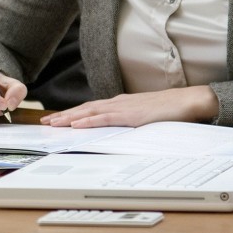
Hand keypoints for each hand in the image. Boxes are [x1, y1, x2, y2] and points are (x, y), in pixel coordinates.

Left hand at [39, 86, 218, 127]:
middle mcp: (117, 103)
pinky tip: (76, 124)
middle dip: (64, 115)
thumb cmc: (169, 109)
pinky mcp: (130, 114)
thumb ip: (130, 121)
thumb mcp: (144, 117)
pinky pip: (104, 118)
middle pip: (84, 109)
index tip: (56, 119)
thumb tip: (119, 130)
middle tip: (45, 122)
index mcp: (120, 103)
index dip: (72, 113)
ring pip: (89, 112)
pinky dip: (88, 121)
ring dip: (69, 117)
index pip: (90, 108)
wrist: (187, 101)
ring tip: (53, 123)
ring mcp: (123, 107)